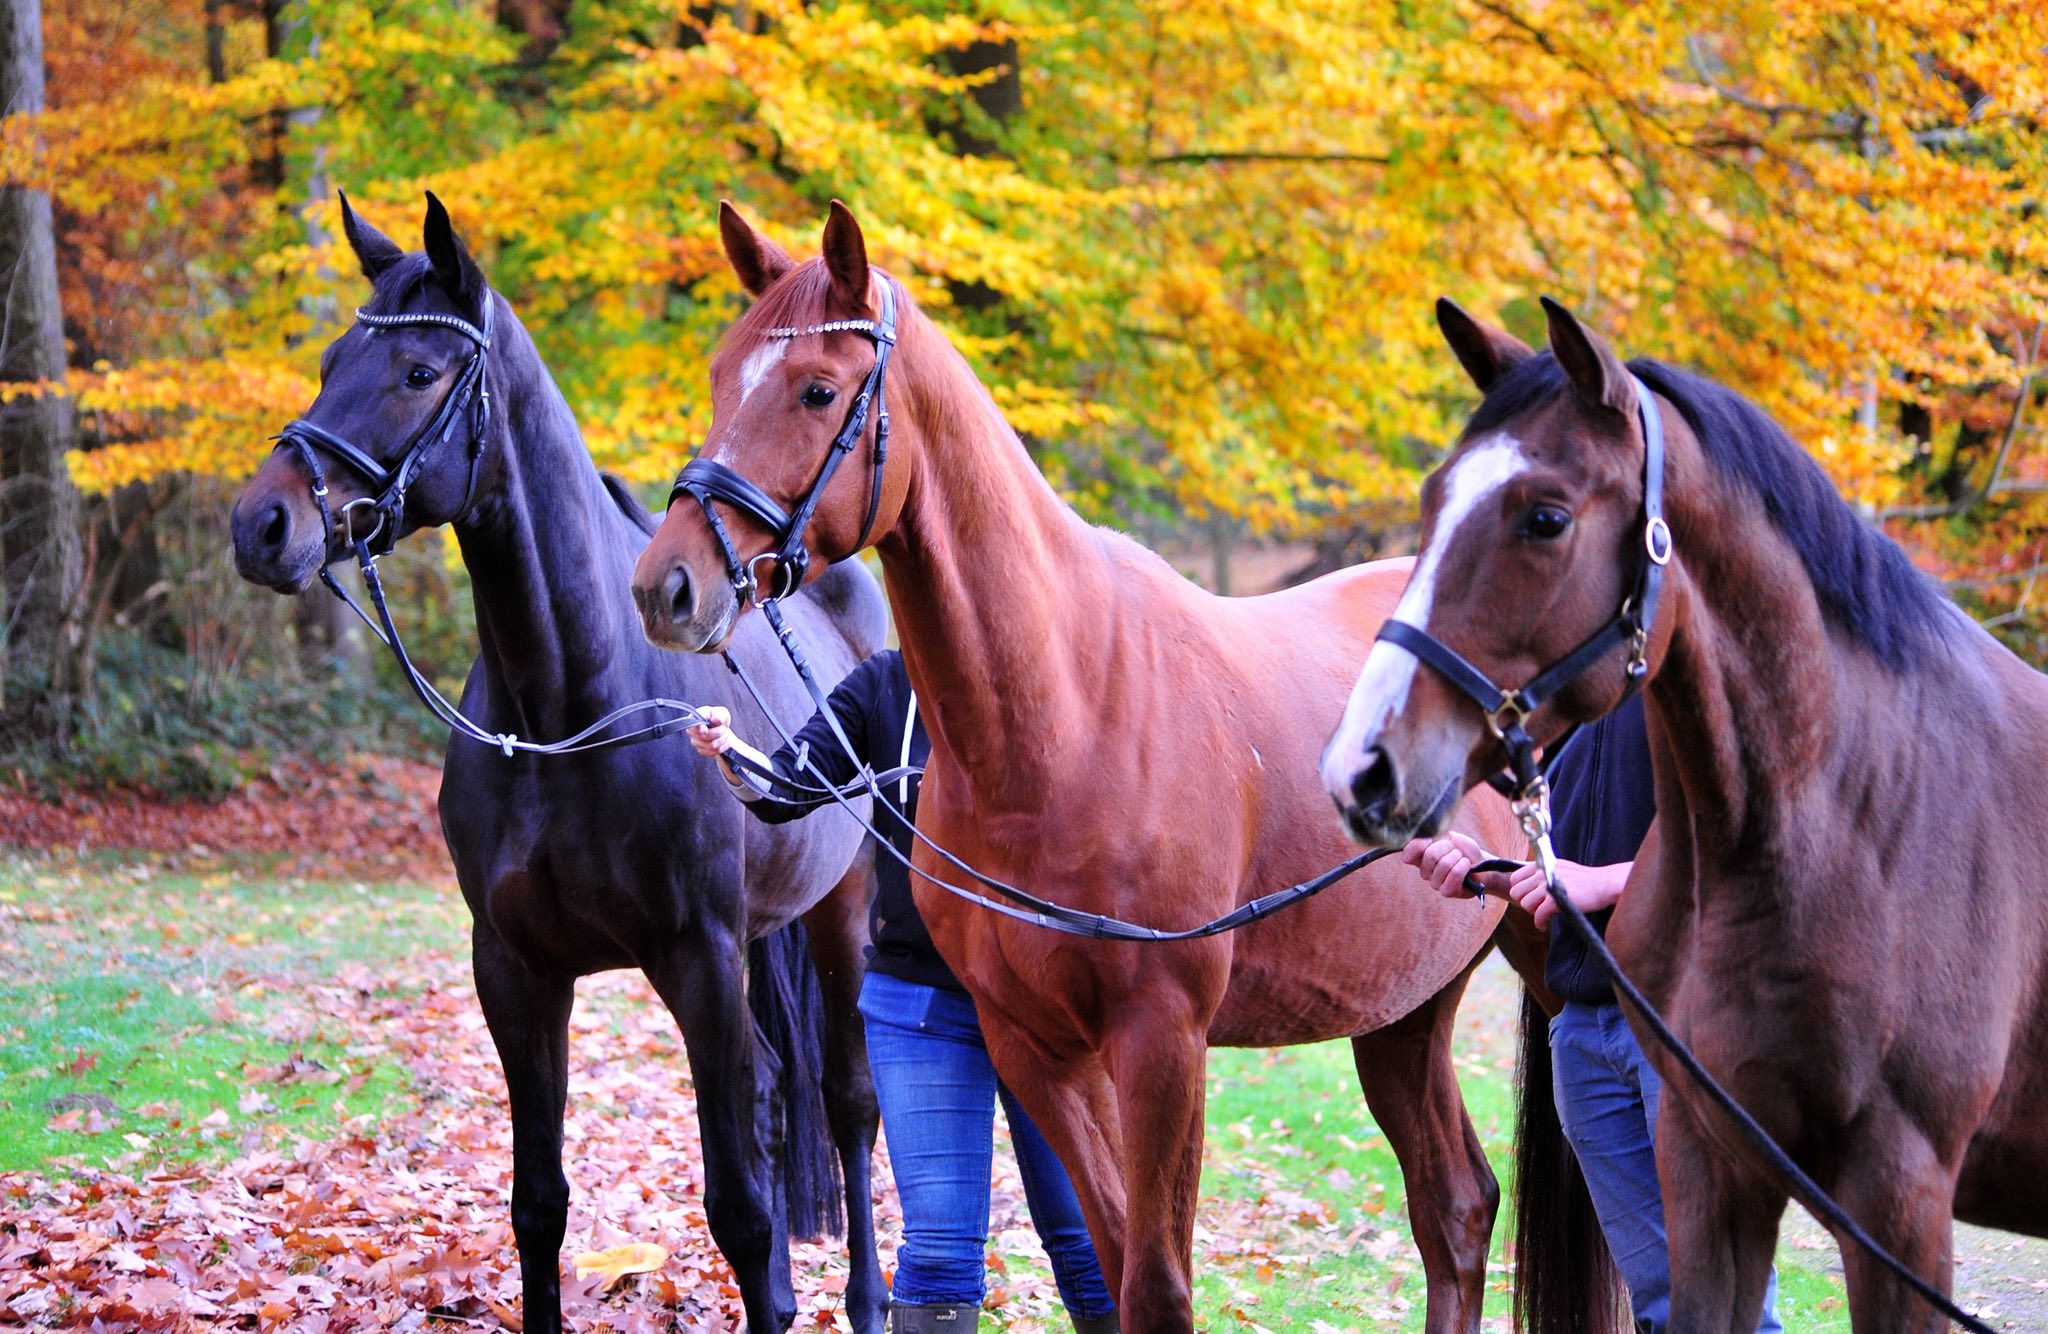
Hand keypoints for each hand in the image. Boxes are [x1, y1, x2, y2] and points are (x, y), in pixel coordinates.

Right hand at [688, 706, 733, 757]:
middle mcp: (691, 731)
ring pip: (711, 745)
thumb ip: (719, 715)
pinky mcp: (702, 751)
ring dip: (722, 740)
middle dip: (719, 732)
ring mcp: (695, 742)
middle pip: (705, 737)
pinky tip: (724, 741)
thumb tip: (716, 720)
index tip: (705, 731)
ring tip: (725, 734)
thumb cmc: (718, 717)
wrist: (721, 728)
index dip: (699, 729)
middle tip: (724, 728)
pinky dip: (722, 747)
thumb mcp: (721, 712)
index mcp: (694, 718)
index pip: (693, 726)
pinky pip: (713, 752)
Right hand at [1402, 832, 1515, 901]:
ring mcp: (1434, 883)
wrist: (1481, 863)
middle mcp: (1424, 872)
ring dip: (1457, 857)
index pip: (1407, 853)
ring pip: (1443, 864)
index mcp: (1420, 857)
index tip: (1433, 840)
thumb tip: (1417, 838)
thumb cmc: (1462, 849)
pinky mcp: (1446, 892)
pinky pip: (1452, 877)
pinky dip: (1462, 867)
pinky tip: (1466, 866)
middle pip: (1430, 854)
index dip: (1419, 845)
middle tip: (1454, 849)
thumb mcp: (1445, 837)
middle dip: (1447, 847)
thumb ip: (1430, 837)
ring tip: (1462, 858)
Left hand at [1505, 859, 1631, 929]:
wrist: (1604, 884)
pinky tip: (1545, 925)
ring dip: (1534, 912)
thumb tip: (1526, 886)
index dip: (1521, 890)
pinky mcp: (1555, 900)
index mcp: (1542, 864)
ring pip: (1525, 904)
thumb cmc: (1585, 879)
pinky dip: (1540, 923)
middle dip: (1526, 902)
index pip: (1515, 878)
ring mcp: (1548, 886)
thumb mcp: (1560, 868)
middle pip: (1517, 892)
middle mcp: (1542, 873)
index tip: (1531, 897)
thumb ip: (1543, 874)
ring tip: (1545, 914)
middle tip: (1539, 907)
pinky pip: (1538, 916)